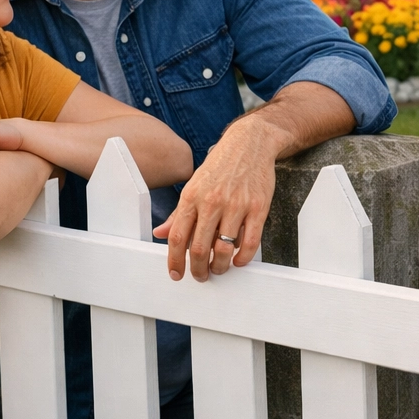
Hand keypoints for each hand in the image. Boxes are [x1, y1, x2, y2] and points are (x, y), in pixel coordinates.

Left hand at [153, 120, 275, 281]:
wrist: (250, 143)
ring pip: (224, 249)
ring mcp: (236, 205)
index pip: (177, 237)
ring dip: (220, 267)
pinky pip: (250, 242)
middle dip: (198, 270)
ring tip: (219, 269)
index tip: (176, 274)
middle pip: (199, 248)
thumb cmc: (221, 165)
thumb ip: (178, 212)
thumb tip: (160, 233)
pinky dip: (244, 258)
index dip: (174, 261)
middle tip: (201, 276)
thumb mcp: (194, 184)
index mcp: (192, 196)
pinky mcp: (258, 208)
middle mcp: (212, 202)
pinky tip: (239, 261)